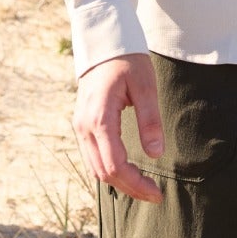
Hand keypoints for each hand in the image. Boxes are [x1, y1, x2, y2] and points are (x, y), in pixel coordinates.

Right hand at [73, 53, 163, 202]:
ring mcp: (80, 126)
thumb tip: (155, 153)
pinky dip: (109, 169)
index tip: (156, 192)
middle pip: (103, 172)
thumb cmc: (127, 61)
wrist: (104, 42)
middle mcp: (84, 127)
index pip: (115, 165)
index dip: (136, 183)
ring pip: (95, 168)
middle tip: (154, 194)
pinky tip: (127, 171)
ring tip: (143, 186)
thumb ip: (150, 120)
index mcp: (99, 119)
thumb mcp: (145, 86)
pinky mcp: (82, 124)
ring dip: (119, 181)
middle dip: (129, 188)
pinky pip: (92, 157)